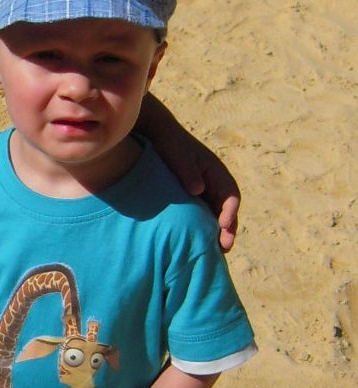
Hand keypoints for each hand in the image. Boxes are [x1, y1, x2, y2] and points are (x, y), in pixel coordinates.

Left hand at [139, 95, 240, 249]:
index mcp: (216, 172)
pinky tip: (196, 241)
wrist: (157, 135)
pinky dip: (203, 227)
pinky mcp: (191, 197)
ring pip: (215, 215)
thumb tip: (198, 190)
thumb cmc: (169, 144)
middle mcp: (213, 183)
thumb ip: (189, 172)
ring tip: (214, 251)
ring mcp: (203, 191)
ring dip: (217, 232)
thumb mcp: (179, 155)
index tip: (223, 226)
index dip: (230, 212)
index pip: (230, 195)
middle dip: (227, 229)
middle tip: (224, 247)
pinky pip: (202, 215)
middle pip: (226, 210)